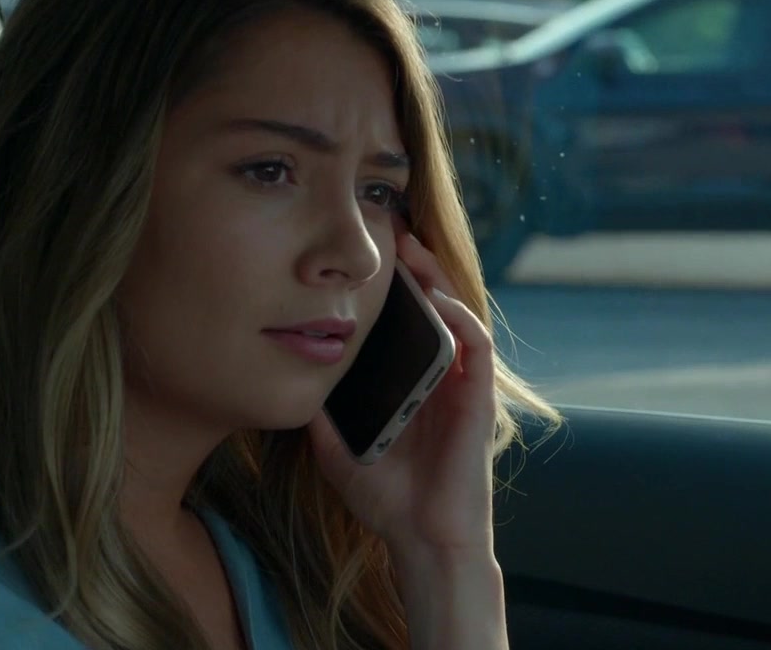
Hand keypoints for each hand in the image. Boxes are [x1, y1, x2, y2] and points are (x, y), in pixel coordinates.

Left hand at [310, 232, 498, 560]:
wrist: (423, 539)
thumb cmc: (387, 499)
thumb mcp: (337, 448)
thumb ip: (321, 414)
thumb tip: (289, 380)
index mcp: (411, 381)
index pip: (405, 319)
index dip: (391, 284)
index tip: (363, 252)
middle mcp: (440, 374)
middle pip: (433, 304)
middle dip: (414, 266)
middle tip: (387, 230)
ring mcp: (462, 383)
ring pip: (458, 313)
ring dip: (438, 279)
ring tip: (410, 249)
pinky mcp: (480, 397)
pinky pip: (477, 346)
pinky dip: (459, 318)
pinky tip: (436, 300)